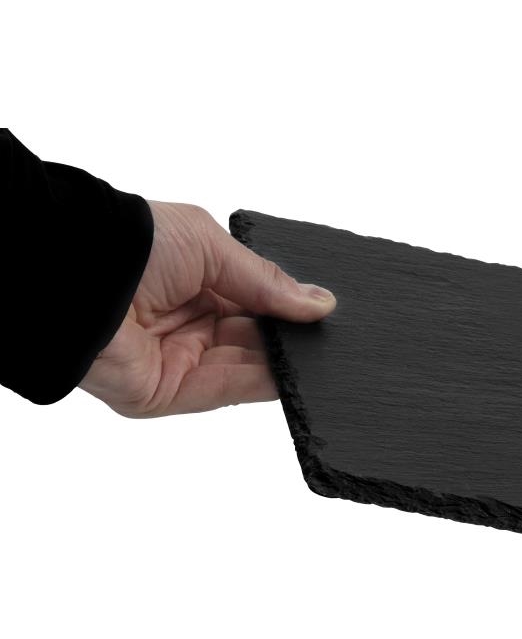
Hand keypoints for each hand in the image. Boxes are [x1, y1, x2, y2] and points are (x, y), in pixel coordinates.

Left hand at [80, 202, 335, 416]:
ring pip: (247, 367)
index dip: (288, 307)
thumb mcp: (213, 248)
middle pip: (255, 338)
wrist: (74, 274)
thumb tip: (322, 303)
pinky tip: (295, 373)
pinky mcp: (169, 393)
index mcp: (195, 283)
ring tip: (321, 353)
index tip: (325, 311)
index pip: (254, 302)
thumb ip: (266, 280)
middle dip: (290, 336)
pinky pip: (226, 390)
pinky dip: (264, 383)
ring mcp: (179, 361)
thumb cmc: (134, 245)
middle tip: (330, 334)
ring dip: (283, 361)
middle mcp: (188, 323)